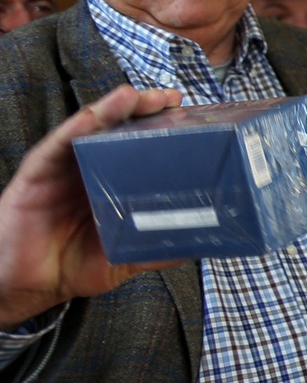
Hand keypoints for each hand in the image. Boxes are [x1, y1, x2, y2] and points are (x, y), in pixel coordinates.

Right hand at [0, 85, 183, 328]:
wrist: (27, 287)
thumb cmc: (73, 266)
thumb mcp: (125, 257)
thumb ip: (158, 246)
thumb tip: (203, 241)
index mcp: (113, 183)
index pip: (142, 147)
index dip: (165, 130)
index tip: (192, 116)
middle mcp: (89, 168)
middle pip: (119, 130)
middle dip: (145, 110)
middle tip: (172, 98)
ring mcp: (63, 168)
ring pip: (88, 128)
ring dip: (112, 109)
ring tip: (136, 95)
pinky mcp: (37, 174)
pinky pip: (56, 146)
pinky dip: (74, 129)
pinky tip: (93, 116)